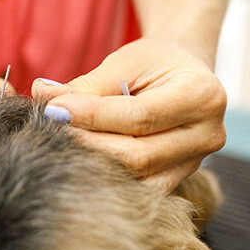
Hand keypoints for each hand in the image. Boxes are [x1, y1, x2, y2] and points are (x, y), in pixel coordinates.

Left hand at [32, 38, 226, 191]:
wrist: (183, 75)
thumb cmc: (153, 63)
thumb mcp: (125, 61)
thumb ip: (87, 84)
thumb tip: (42, 95)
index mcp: (202, 97)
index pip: (139, 116)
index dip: (91, 116)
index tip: (52, 110)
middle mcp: (206, 135)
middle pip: (137, 155)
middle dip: (87, 144)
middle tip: (49, 130)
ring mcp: (194, 164)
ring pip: (135, 178)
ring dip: (92, 164)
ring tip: (60, 145)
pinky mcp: (176, 180)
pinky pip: (136, 188)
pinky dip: (105, 176)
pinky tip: (79, 161)